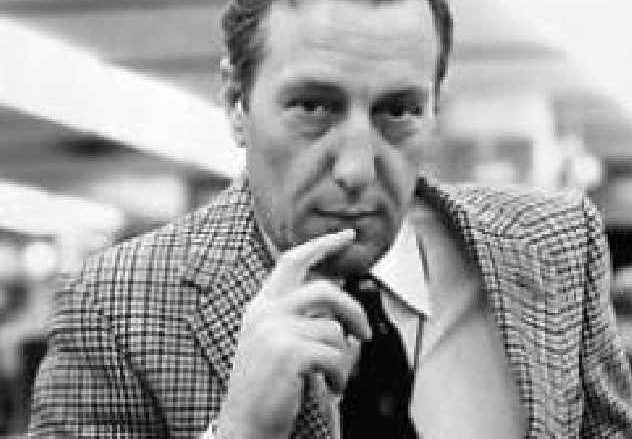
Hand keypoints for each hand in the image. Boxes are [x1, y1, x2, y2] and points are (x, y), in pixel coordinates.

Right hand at [216, 229, 371, 438]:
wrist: (244, 425)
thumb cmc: (266, 388)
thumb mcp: (275, 344)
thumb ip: (300, 321)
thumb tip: (343, 313)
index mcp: (261, 307)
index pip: (292, 262)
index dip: (321, 245)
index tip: (346, 235)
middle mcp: (265, 313)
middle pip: (325, 290)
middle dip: (353, 310)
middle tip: (364, 333)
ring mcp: (275, 331)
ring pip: (334, 329)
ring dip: (344, 358)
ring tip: (333, 376)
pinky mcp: (289, 352)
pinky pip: (335, 355)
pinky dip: (340, 374)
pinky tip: (330, 387)